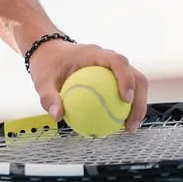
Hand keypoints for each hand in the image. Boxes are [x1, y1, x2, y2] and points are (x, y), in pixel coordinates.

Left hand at [27, 41, 148, 132]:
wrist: (48, 52)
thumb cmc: (47, 64)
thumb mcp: (42, 81)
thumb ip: (48, 97)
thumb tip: (57, 116)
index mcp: (95, 54)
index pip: (118, 62)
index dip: (126, 79)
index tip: (126, 99)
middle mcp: (108, 59)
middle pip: (135, 75)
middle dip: (140, 100)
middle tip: (131, 124)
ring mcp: (112, 68)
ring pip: (135, 84)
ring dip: (138, 106)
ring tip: (129, 128)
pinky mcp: (112, 77)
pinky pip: (123, 91)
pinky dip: (125, 107)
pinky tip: (118, 125)